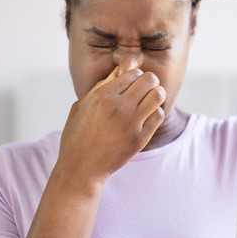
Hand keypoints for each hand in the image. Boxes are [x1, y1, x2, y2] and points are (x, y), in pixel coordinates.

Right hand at [55, 57, 164, 189]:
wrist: (81, 168)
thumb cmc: (77, 135)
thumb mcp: (81, 106)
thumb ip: (101, 85)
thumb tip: (121, 69)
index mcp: (102, 96)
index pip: (133, 72)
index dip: (134, 75)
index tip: (131, 83)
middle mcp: (119, 107)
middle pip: (149, 80)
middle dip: (148, 81)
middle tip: (143, 90)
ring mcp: (132, 123)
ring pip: (158, 95)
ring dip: (155, 94)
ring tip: (147, 101)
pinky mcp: (140, 138)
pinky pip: (159, 115)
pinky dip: (155, 112)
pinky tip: (146, 116)